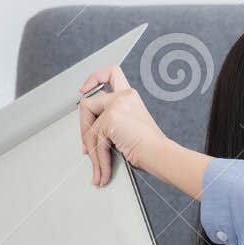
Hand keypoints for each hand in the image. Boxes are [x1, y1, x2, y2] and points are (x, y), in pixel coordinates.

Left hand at [78, 66, 169, 184]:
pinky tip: (102, 171)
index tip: (85, 90)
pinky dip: (98, 160)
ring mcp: (117, 106)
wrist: (160, 155)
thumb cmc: (151, 147)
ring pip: (88, 126)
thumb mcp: (130, 127)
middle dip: (84, 130)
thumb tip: (88, 130)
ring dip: (90, 150)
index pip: (111, 73)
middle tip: (88, 147)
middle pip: (87, 104)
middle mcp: (124, 96)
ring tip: (98, 166)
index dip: (94, 79)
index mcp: (130, 96)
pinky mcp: (110, 119)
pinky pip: (94, 140)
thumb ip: (111, 120)